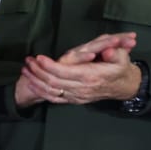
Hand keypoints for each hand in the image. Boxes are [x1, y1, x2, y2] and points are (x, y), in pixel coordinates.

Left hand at [17, 33, 140, 104]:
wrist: (124, 87)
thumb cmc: (121, 69)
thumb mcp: (122, 57)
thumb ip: (114, 52)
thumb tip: (108, 49)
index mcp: (90, 76)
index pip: (64, 72)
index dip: (49, 66)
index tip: (38, 57)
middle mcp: (82, 88)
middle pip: (54, 82)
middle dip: (38, 72)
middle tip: (27, 61)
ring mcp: (77, 96)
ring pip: (51, 91)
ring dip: (36, 81)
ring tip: (25, 70)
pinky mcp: (75, 100)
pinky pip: (55, 98)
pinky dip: (42, 92)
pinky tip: (33, 84)